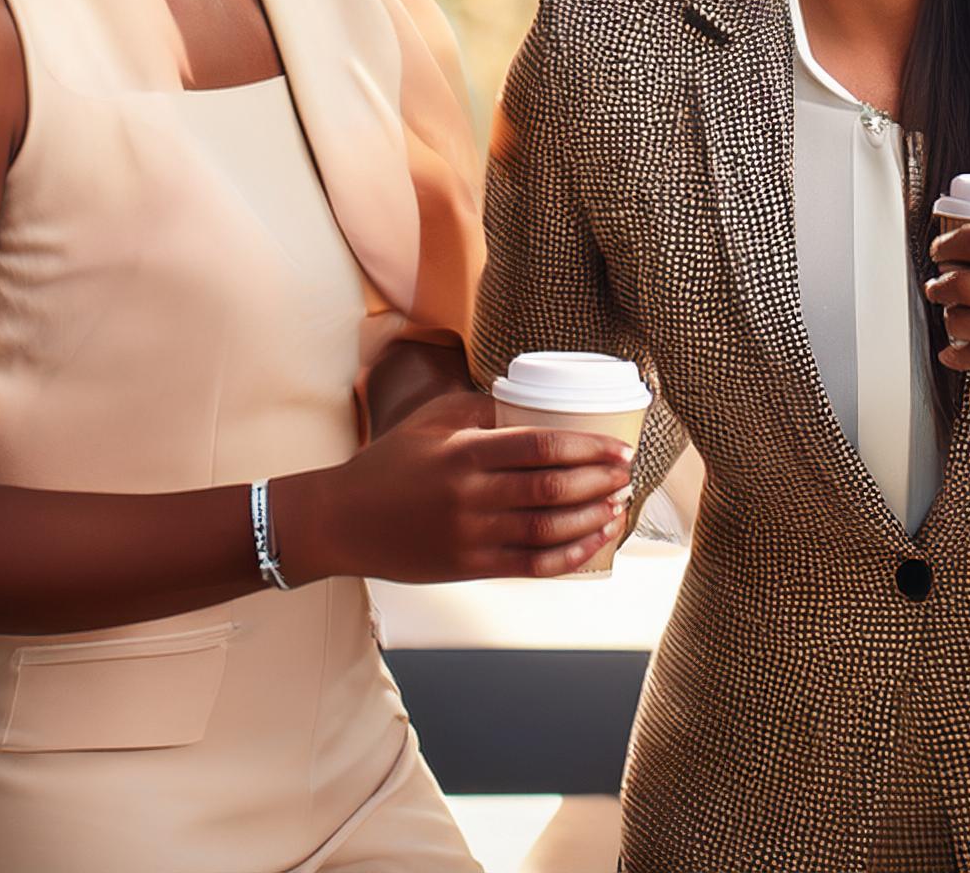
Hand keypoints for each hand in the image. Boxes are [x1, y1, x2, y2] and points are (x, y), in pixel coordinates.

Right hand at [276, 400, 634, 584]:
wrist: (341, 521)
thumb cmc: (390, 464)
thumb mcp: (431, 421)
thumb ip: (480, 409)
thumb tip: (530, 402)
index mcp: (465, 452)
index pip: (541, 445)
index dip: (587, 447)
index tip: (618, 447)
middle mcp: (470, 495)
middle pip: (551, 489)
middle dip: (599, 482)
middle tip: (627, 475)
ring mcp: (470, 536)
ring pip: (547, 531)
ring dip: (592, 520)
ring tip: (619, 508)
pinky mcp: (468, 567)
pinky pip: (530, 566)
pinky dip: (568, 557)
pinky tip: (592, 544)